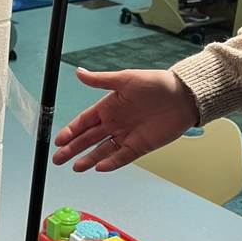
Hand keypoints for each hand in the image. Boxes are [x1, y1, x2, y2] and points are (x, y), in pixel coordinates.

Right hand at [51, 68, 200, 172]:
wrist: (183, 96)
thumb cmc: (155, 83)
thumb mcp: (125, 79)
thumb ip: (100, 80)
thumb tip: (79, 73)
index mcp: (108, 107)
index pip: (83, 122)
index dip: (70, 131)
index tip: (58, 141)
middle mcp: (114, 123)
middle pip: (88, 139)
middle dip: (72, 149)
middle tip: (57, 159)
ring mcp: (126, 136)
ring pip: (102, 151)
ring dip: (88, 159)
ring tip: (75, 167)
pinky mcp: (140, 146)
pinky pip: (121, 157)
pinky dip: (110, 163)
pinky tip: (98, 167)